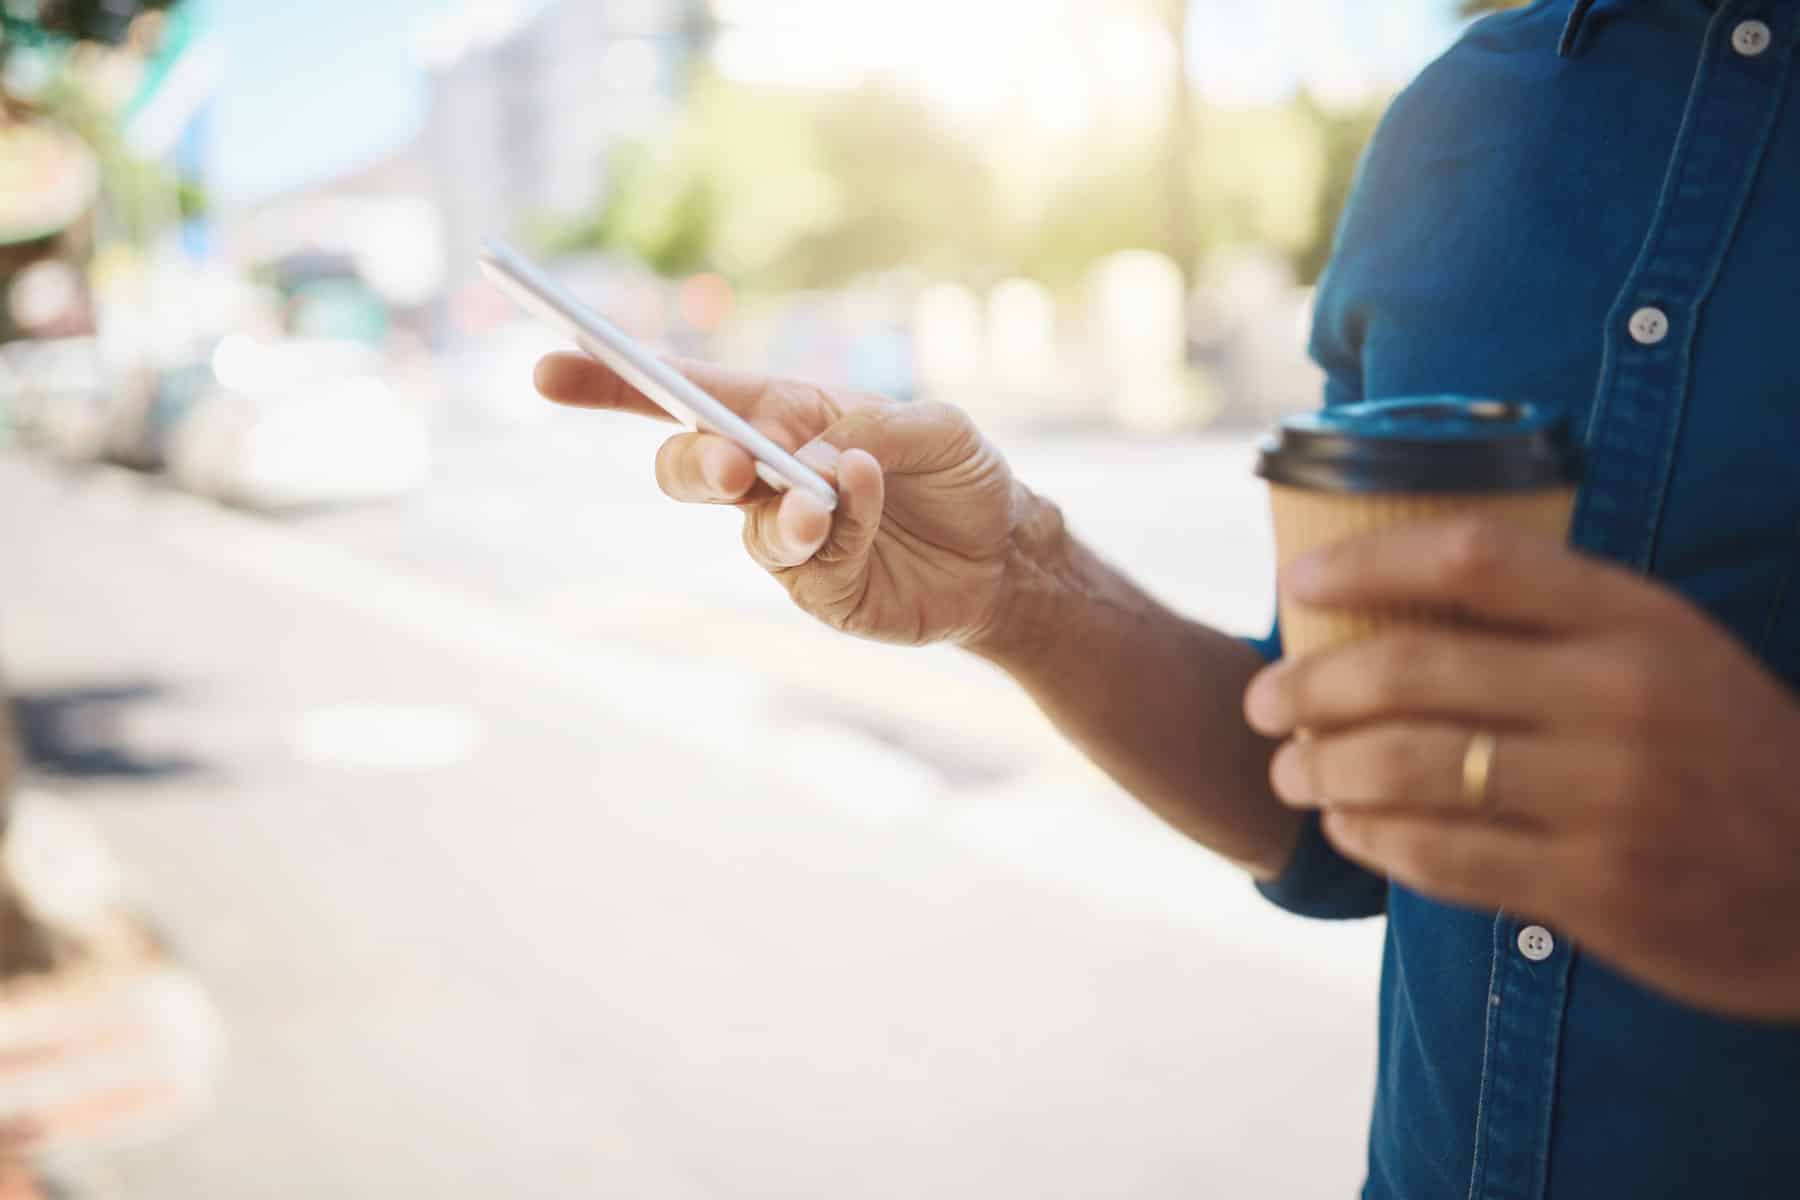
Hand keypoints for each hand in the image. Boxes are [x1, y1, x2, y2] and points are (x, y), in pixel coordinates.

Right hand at [534, 353, 1021, 646]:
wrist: (1006, 554)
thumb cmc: (961, 474)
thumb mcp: (936, 428)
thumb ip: (874, 425)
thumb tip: (817, 453)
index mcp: (784, 413)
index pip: (685, 394)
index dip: (613, 381)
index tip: (550, 369)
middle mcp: (770, 474)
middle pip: (688, 463)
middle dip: (698, 459)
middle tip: (737, 464)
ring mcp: (786, 536)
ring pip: (744, 519)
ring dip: (779, 503)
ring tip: (827, 497)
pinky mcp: (816, 587)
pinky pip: (804, 557)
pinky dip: (833, 525)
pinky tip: (860, 506)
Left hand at [1243, 517, 1799, 1020]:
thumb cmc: (1727, 751)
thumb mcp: (1670, 652)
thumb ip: (1554, 622)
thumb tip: (1393, 601)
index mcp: (1636, 619)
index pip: (1471, 557)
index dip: (1365, 560)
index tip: (1296, 581)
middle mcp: (1620, 697)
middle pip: (1413, 666)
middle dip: (1310, 685)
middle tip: (1263, 702)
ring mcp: (1609, 797)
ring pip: (1408, 766)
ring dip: (1323, 767)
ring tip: (1290, 770)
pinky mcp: (1595, 889)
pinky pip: (1439, 856)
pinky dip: (1372, 839)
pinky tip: (1349, 830)